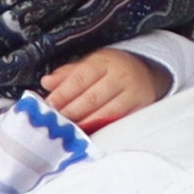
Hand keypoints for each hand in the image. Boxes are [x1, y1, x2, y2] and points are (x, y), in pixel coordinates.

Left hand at [40, 51, 172, 130]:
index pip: (80, 78)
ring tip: (69, 130)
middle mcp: (121, 75)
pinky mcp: (141, 108)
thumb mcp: (91, 65)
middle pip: (92, 98)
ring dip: (85, 123)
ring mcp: (133, 93)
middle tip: (55, 123)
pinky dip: (102, 128)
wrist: (148, 74)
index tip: (48, 105)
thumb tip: (46, 82)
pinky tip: (88, 132)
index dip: (63, 93)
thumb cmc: (112, 70)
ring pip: (106, 113)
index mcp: (104, 61)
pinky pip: (118, 121)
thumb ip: (68, 74)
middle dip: (71, 112)